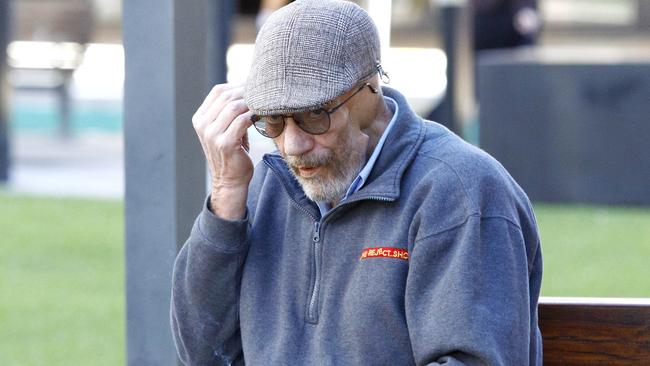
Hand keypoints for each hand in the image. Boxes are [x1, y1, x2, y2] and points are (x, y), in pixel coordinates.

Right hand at [192, 84, 252, 219]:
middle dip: (247, 91)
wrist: (230, 181)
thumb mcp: (226, 130)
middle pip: (226, 96)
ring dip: (252, 102)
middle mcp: (203, 125)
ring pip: (234, 107)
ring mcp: (212, 134)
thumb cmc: (233, 153)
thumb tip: (248, 89)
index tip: (256, 85)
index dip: (238, 85)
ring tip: (266, 102)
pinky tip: (264, 115)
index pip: (218, 91)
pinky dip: (254, 115)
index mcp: (200, 118)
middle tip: (265, 91)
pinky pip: (242, 121)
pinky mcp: (225, 143)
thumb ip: (230, 113)